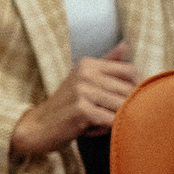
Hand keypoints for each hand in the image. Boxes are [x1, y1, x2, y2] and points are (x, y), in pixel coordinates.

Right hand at [11, 42, 140, 158]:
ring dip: (115, 120)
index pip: (130, 70)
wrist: (39, 126)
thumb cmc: (66, 105)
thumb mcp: (84, 80)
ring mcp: (82, 91)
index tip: (122, 99)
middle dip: (124, 107)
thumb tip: (126, 44)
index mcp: (88, 64)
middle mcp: (85, 74)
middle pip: (129, 90)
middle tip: (104, 115)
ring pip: (123, 107)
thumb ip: (107, 63)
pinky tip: (90, 129)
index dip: (134, 87)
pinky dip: (105, 129)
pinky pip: (112, 121)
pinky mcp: (81, 110)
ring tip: (97, 122)